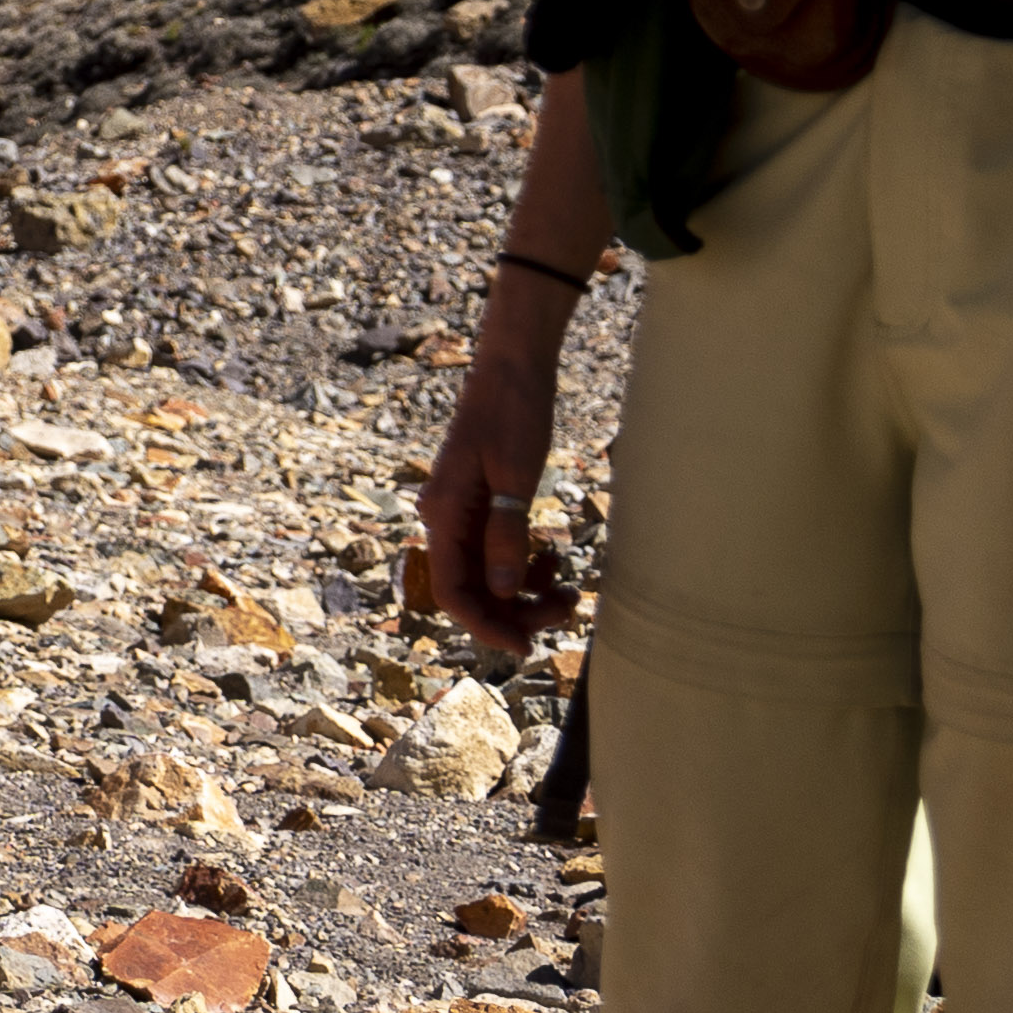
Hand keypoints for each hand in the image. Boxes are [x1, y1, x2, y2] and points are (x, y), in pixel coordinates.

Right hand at [414, 346, 571, 658]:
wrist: (514, 365)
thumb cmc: (513, 411)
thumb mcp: (515, 474)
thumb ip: (505, 534)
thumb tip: (502, 591)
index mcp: (444, 512)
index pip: (453, 591)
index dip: (485, 626)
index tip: (525, 648)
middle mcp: (446, 518)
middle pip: (473, 588)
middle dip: (516, 610)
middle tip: (566, 608)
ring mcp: (464, 512)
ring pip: (487, 575)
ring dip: (524, 593)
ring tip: (569, 589)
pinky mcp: (483, 504)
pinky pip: (496, 552)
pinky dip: (525, 566)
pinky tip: (554, 559)